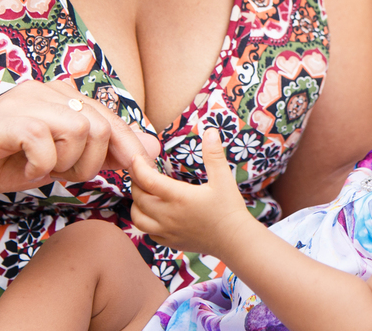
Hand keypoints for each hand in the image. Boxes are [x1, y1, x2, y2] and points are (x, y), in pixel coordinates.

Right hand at [0, 80, 160, 203]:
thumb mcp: (52, 161)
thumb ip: (94, 153)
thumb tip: (147, 152)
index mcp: (57, 96)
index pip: (108, 116)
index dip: (128, 145)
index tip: (139, 169)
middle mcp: (43, 91)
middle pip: (100, 123)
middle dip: (96, 160)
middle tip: (69, 175)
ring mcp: (22, 102)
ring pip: (79, 129)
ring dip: (69, 162)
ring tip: (43, 171)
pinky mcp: (3, 121)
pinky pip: (45, 141)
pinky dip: (41, 165)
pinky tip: (24, 169)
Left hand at [129, 128, 248, 256]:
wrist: (235, 240)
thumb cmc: (230, 208)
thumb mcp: (223, 178)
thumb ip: (214, 154)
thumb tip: (210, 131)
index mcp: (179, 197)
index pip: (147, 180)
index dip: (137, 167)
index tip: (135, 157)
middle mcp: (168, 215)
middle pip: (138, 198)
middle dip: (136, 183)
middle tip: (140, 172)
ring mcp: (168, 231)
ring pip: (138, 218)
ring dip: (137, 204)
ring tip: (145, 193)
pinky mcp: (170, 242)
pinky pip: (148, 232)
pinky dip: (145, 221)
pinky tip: (154, 213)